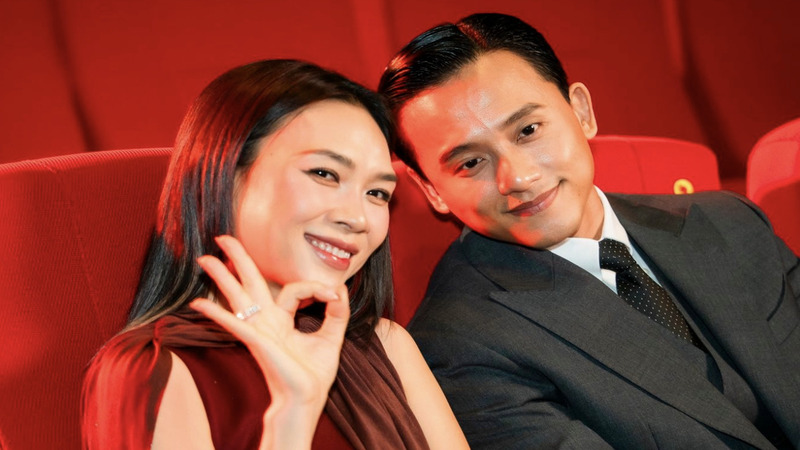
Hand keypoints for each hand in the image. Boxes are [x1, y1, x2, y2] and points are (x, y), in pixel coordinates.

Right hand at [190, 235, 349, 448]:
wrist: (305, 400)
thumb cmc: (313, 374)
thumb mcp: (331, 337)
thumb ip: (337, 313)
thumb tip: (341, 290)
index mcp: (282, 319)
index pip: (293, 289)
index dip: (315, 286)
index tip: (334, 295)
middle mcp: (266, 321)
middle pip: (250, 283)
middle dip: (238, 259)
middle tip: (223, 237)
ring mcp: (258, 331)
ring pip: (238, 297)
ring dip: (221, 277)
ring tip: (204, 259)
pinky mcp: (256, 342)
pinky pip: (234, 324)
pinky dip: (216, 313)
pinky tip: (199, 303)